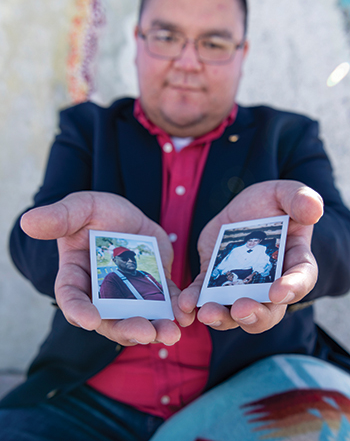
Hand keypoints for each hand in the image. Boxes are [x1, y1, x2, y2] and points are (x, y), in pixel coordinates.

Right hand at [21, 192, 193, 345]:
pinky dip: (175, 312)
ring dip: (155, 328)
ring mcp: (129, 292)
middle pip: (109, 319)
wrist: (125, 213)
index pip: (71, 298)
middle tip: (144, 333)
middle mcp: (101, 291)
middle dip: (126, 329)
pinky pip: (165, 303)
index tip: (88, 319)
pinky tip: (186, 317)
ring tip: (171, 334)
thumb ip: (59, 217)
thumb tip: (28, 221)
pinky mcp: (154, 286)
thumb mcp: (78, 207)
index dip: (77, 310)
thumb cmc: (95, 211)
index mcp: (76, 275)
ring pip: (139, 317)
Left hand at [178, 180, 323, 333]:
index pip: (301, 280)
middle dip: (255, 315)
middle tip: (240, 310)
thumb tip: (312, 209)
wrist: (242, 208)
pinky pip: (204, 295)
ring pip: (234, 312)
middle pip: (268, 311)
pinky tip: (184, 304)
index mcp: (295, 261)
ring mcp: (240, 285)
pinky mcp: (214, 279)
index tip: (278, 291)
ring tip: (207, 313)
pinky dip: (194, 302)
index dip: (292, 288)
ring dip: (221, 317)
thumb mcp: (286, 193)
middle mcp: (270, 283)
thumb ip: (300, 198)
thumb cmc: (272, 202)